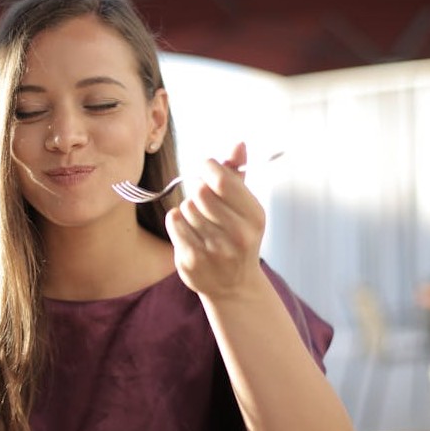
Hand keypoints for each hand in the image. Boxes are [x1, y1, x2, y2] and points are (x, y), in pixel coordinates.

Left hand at [165, 142, 265, 299]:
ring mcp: (214, 250)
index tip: (206, 169)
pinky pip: (175, 222)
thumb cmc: (238, 237)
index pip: (222, 180)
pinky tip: (189, 231)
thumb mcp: (246, 207)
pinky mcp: (192, 260)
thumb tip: (238, 144)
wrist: (234, 286)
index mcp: (255, 217)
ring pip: (186, 206)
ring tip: (200, 221)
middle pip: (200, 192)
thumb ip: (238, 175)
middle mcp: (238, 235)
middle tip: (202, 197)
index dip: (208, 168)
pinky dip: (178, 221)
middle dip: (198, 188)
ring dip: (189, 208)